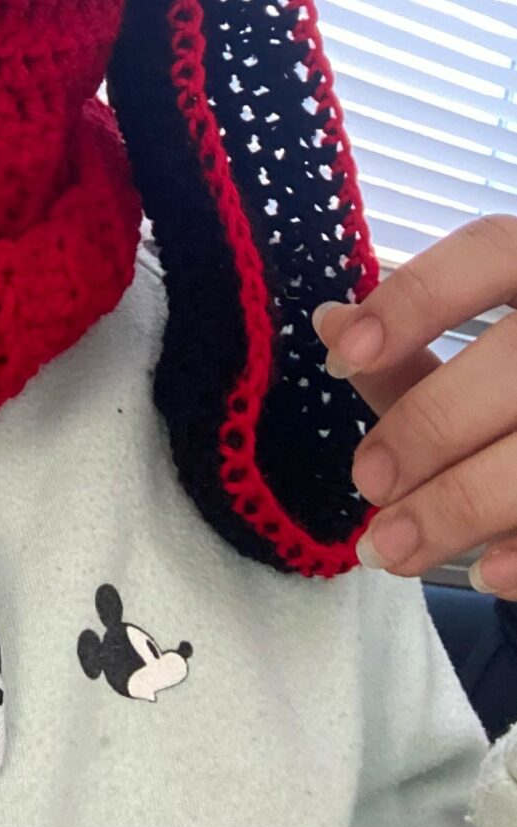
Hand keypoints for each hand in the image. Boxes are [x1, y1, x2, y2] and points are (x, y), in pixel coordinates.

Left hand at [313, 215, 516, 595]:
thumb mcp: (490, 349)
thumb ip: (413, 343)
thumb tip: (328, 323)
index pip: (492, 251)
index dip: (416, 298)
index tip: (340, 353)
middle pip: (516, 363)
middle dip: (431, 426)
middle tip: (366, 480)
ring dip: (463, 506)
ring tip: (391, 548)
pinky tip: (486, 575)